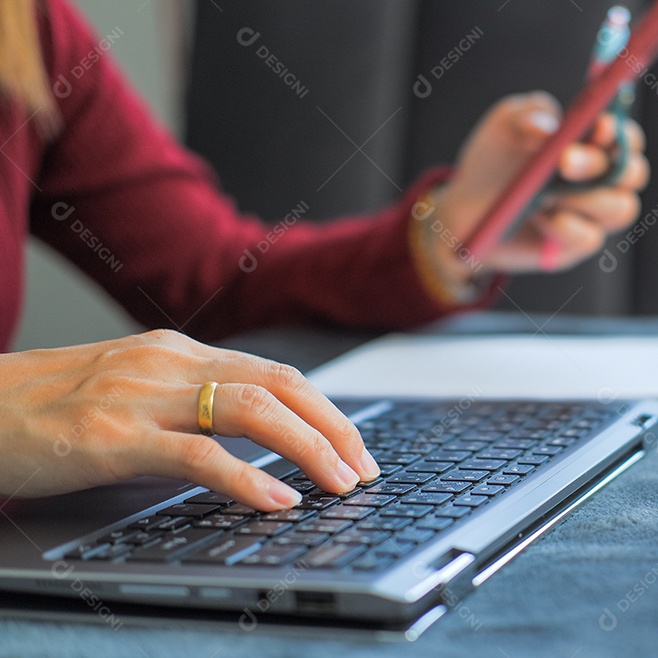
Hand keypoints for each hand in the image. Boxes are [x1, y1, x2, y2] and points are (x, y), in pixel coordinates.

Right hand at [0, 330, 378, 510]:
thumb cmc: (44, 407)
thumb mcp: (129, 391)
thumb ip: (186, 403)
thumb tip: (253, 436)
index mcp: (176, 352)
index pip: (275, 374)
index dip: (326, 410)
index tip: (354, 445)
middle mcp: (168, 362)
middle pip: (279, 386)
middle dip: (335, 428)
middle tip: (365, 468)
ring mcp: (141, 394)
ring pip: (252, 411)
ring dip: (310, 448)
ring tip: (342, 483)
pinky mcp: (111, 433)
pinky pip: (197, 454)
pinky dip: (247, 478)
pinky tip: (278, 499)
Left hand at [434, 91, 648, 277]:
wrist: (467, 207)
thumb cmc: (496, 158)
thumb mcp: (504, 125)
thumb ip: (529, 114)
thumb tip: (549, 126)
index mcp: (595, 143)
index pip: (627, 137)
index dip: (620, 132)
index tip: (599, 126)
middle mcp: (603, 179)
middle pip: (633, 173)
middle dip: (600, 164)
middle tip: (564, 161)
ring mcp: (593, 214)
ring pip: (621, 208)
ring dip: (586, 199)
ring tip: (546, 194)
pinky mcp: (576, 244)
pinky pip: (590, 238)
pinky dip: (565, 226)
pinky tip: (539, 217)